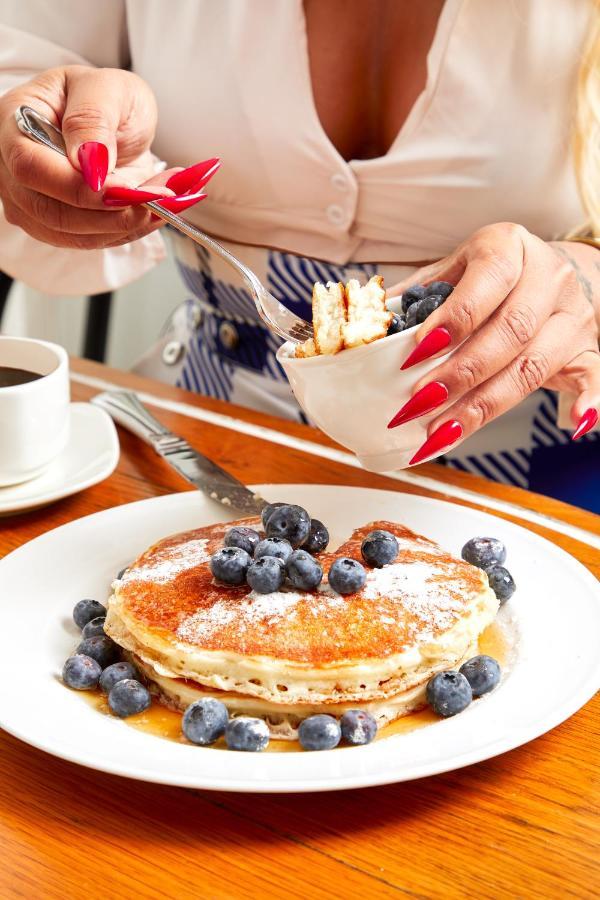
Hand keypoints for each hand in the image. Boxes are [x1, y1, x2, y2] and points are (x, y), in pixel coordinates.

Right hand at [0, 66, 207, 249]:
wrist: (118, 122)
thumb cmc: (107, 98)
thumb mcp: (108, 88)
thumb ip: (93, 118)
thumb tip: (90, 165)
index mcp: (16, 123)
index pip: (30, 168)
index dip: (76, 186)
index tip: (123, 186)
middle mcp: (15, 169)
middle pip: (50, 212)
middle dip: (110, 214)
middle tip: (156, 197)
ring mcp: (33, 203)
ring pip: (74, 236)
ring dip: (126, 224)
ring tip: (163, 197)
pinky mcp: (61, 227)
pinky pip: (95, 241)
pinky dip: (130, 231)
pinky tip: (153, 210)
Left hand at [388, 223, 599, 462]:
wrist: (557, 272)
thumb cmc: (493, 276)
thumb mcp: (455, 268)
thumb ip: (418, 295)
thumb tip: (370, 328)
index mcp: (508, 247)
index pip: (484, 284)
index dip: (451, 322)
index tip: (414, 355)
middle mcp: (547, 277)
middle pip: (507, 333)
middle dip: (458, 374)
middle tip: (418, 404)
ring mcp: (572, 315)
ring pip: (533, 366)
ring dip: (484, 405)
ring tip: (441, 433)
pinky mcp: (588, 348)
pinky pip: (594, 376)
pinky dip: (590, 402)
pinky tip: (573, 425)